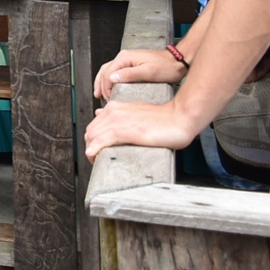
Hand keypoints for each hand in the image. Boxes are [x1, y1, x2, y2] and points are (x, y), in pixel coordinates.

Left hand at [84, 99, 201, 160]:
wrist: (179, 117)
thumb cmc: (163, 118)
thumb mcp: (136, 112)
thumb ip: (120, 115)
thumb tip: (101, 114)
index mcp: (115, 107)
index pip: (93, 125)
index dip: (92, 140)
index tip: (97, 150)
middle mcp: (113, 111)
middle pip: (90, 132)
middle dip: (90, 147)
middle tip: (97, 159)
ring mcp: (118, 120)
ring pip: (93, 137)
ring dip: (91, 151)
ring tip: (98, 162)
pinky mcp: (126, 131)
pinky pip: (102, 140)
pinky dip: (95, 149)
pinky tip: (94, 156)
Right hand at [92, 48, 185, 100]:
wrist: (178, 61)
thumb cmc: (166, 67)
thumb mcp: (148, 72)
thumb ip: (130, 74)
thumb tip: (112, 78)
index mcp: (125, 57)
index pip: (108, 73)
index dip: (105, 87)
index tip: (108, 98)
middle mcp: (123, 57)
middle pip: (105, 71)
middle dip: (100, 85)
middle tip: (100, 98)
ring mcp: (127, 60)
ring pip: (108, 71)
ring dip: (102, 82)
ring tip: (99, 93)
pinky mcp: (131, 65)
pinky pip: (115, 72)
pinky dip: (110, 80)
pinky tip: (111, 87)